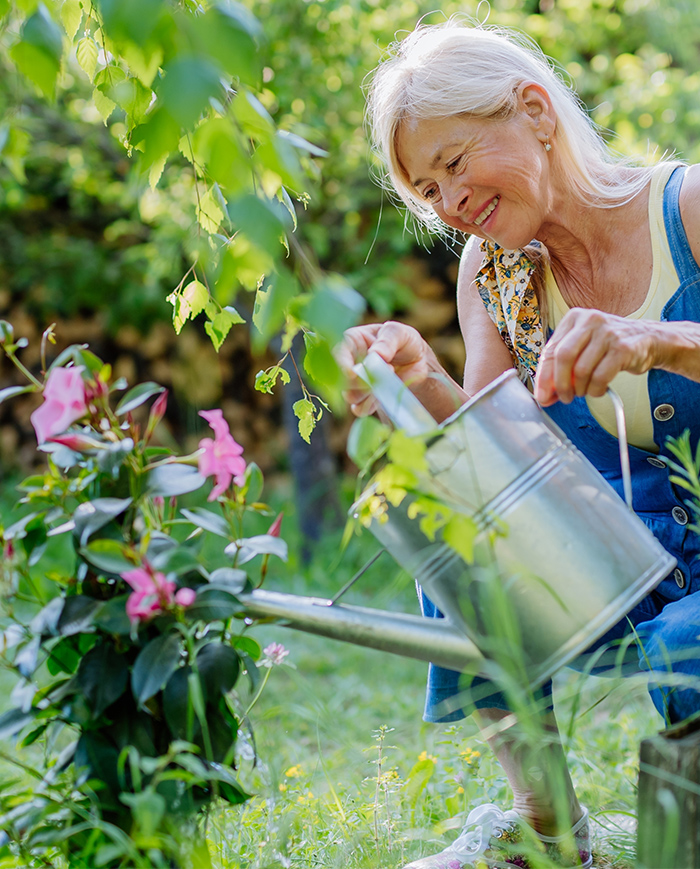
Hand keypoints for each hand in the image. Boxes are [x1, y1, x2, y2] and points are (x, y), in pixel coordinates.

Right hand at [336, 321, 439, 417]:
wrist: (417, 361)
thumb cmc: (404, 340)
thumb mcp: (398, 332)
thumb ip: (387, 341)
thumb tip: (375, 354)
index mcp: (352, 342)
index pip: (338, 353)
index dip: (341, 364)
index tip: (351, 373)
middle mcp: (349, 363)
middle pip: (342, 379)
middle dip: (362, 380)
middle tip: (389, 368)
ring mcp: (355, 383)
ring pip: (350, 395)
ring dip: (369, 392)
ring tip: (389, 377)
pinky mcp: (364, 398)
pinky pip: (359, 409)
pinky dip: (370, 405)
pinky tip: (384, 394)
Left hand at [534, 308, 659, 405]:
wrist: (647, 339)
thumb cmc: (609, 345)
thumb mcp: (582, 346)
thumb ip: (561, 366)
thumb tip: (544, 394)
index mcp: (574, 318)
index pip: (550, 350)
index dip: (543, 377)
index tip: (542, 395)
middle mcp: (590, 321)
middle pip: (563, 357)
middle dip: (560, 384)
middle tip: (563, 397)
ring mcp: (608, 333)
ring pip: (581, 370)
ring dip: (579, 389)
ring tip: (583, 391)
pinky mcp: (623, 348)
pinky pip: (600, 377)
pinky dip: (595, 390)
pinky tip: (596, 390)